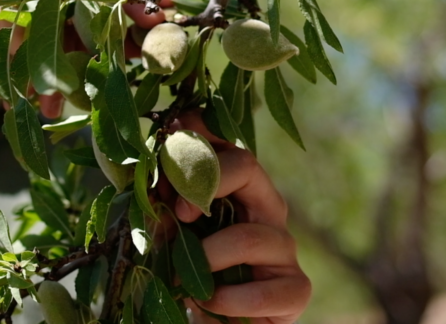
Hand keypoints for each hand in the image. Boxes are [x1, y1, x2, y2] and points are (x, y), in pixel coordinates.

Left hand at [170, 112, 311, 323]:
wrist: (215, 323)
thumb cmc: (191, 276)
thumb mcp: (170, 237)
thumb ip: (163, 210)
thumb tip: (149, 186)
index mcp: (237, 189)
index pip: (224, 143)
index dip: (195, 139)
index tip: (164, 155)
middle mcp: (266, 209)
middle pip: (247, 164)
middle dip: (204, 182)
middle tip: (178, 214)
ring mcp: (285, 248)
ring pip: (249, 236)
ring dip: (207, 258)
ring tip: (183, 281)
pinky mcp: (296, 288)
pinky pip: (265, 291)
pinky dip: (228, 300)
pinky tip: (209, 304)